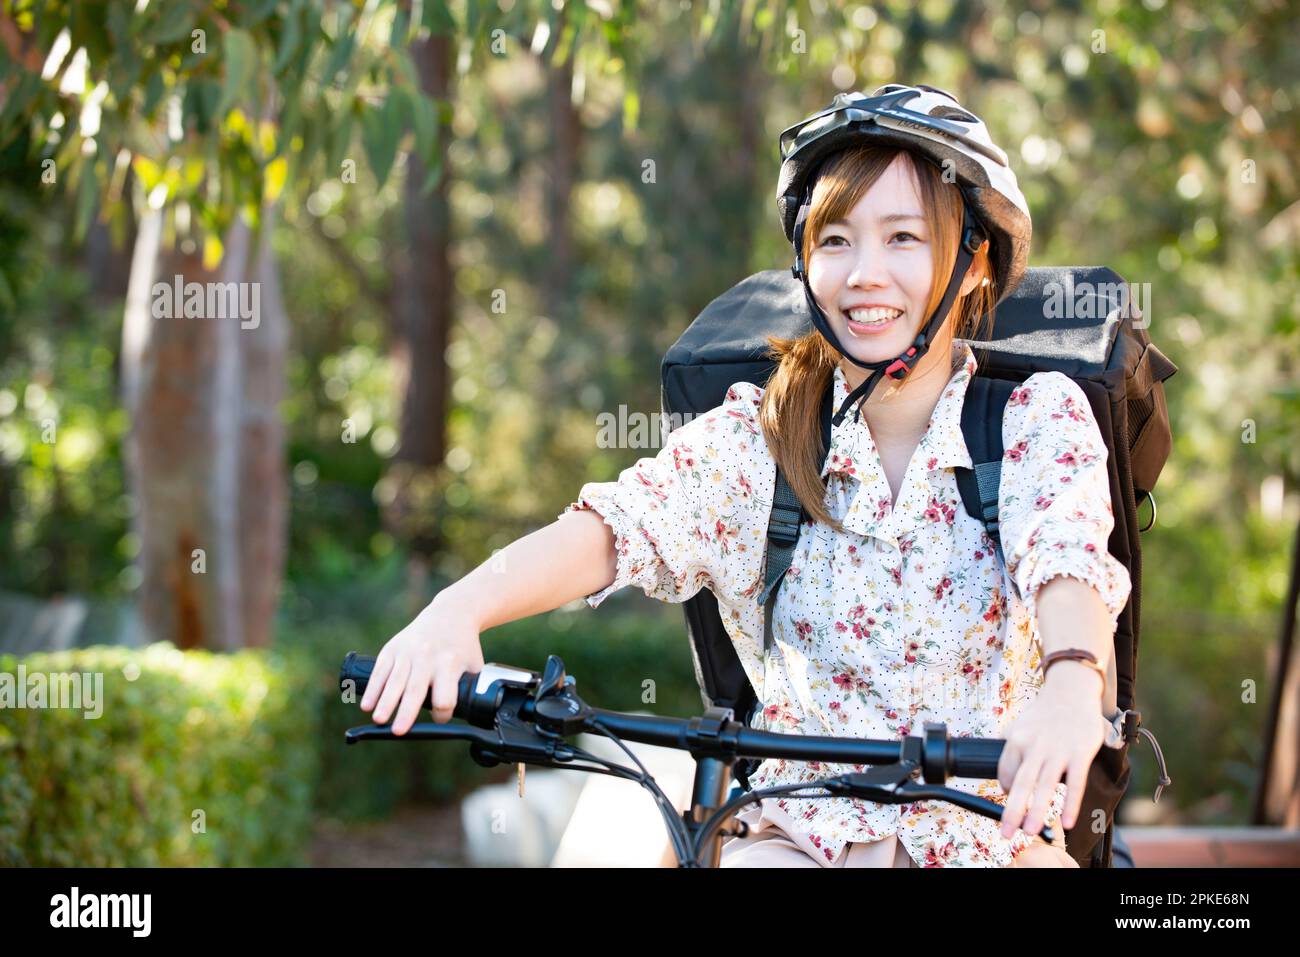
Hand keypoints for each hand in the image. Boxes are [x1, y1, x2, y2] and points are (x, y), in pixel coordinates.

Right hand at [359, 594, 484, 735]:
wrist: (450, 613)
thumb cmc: (463, 646)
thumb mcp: (474, 666)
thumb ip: (468, 690)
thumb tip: (464, 718)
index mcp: (450, 662)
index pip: (445, 696)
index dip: (443, 713)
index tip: (440, 717)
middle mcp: (428, 656)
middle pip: (416, 688)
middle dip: (406, 711)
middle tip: (399, 731)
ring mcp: (408, 651)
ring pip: (395, 680)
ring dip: (385, 701)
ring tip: (378, 719)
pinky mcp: (392, 648)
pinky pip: (380, 670)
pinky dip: (373, 688)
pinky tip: (366, 704)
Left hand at [996, 664, 1104, 839]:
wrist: (1071, 692)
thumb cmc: (1045, 714)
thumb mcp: (1020, 726)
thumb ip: (1013, 750)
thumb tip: (1007, 779)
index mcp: (1016, 739)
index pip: (1005, 772)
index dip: (1006, 791)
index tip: (1011, 804)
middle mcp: (1034, 746)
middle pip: (1020, 783)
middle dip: (1012, 811)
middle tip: (1007, 833)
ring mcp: (1057, 750)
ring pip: (1045, 786)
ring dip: (1037, 811)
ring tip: (1031, 832)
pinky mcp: (1080, 753)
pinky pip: (1074, 782)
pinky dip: (1069, 803)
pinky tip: (1066, 821)